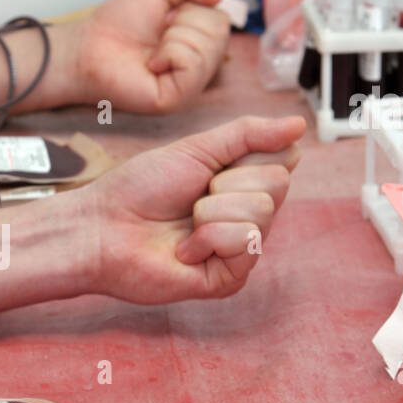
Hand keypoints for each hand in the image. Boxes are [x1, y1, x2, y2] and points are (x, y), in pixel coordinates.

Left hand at [66, 0, 231, 113]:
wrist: (87, 46)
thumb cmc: (118, 25)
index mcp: (198, 41)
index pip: (222, 18)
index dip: (193, 8)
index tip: (165, 16)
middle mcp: (199, 64)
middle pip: (220, 32)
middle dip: (185, 21)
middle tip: (158, 32)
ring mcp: (190, 84)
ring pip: (208, 48)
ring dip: (175, 38)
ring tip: (152, 50)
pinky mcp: (177, 98)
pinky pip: (194, 67)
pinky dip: (171, 54)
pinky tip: (152, 63)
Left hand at [78, 116, 304, 302]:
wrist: (103, 227)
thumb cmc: (140, 189)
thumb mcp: (196, 149)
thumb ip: (248, 135)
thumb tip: (299, 124)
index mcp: (243, 184)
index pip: (283, 159)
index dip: (245, 156)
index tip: (209, 168)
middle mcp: (248, 217)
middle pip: (278, 184)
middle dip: (226, 183)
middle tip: (192, 198)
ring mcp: (241, 250)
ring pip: (263, 211)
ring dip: (212, 211)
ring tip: (185, 224)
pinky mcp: (230, 278)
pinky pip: (247, 242)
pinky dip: (209, 237)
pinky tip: (185, 250)